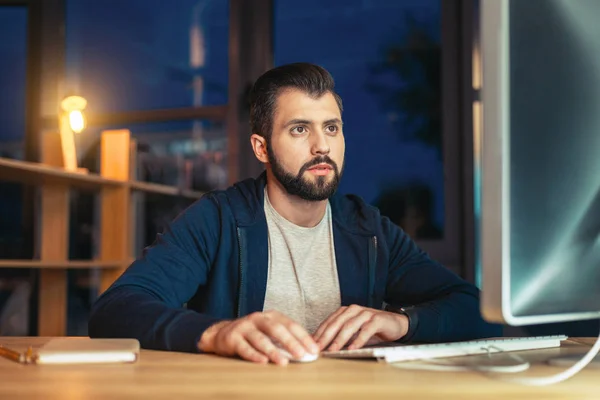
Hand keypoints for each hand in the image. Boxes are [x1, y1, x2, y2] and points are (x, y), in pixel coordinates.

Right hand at [198, 310, 318, 364]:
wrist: (222, 333)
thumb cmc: (252, 334)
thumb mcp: (269, 332)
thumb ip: (285, 340)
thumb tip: (308, 352)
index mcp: (271, 316)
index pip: (291, 325)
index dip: (303, 337)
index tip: (314, 350)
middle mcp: (258, 318)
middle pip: (277, 329)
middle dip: (291, 342)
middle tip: (301, 354)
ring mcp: (244, 327)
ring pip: (261, 339)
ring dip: (273, 351)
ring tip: (283, 362)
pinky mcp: (232, 337)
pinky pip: (244, 348)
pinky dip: (254, 355)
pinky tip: (263, 362)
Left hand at [313, 305, 408, 351]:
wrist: (395, 323)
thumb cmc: (371, 328)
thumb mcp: (353, 331)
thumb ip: (339, 335)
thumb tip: (322, 346)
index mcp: (345, 311)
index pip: (328, 322)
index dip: (319, 334)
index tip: (311, 345)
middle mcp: (353, 310)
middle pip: (336, 323)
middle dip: (326, 337)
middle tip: (318, 348)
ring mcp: (365, 314)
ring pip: (349, 326)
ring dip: (340, 339)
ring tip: (333, 350)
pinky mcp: (377, 320)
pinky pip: (366, 330)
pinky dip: (358, 340)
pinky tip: (352, 348)